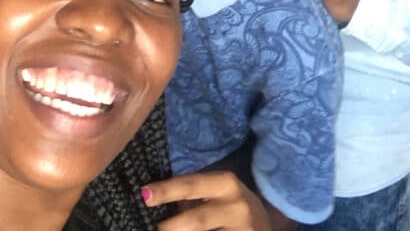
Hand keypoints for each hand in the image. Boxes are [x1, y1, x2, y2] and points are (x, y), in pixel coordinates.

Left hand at [144, 171, 271, 230]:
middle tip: (153, 228)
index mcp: (225, 184)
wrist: (264, 226)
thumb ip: (188, 197)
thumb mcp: (215, 194)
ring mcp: (242, 230)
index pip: (190, 185)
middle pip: (197, 219)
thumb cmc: (230, 207)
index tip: (144, 195)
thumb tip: (148, 202)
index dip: (166, 191)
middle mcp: (236, 206)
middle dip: (170, 227)